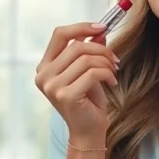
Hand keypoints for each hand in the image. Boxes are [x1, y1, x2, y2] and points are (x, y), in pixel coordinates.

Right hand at [35, 22, 119, 138]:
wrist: (88, 131)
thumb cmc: (88, 101)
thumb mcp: (87, 71)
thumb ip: (89, 51)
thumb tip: (99, 31)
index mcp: (45, 66)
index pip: (59, 35)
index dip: (81, 27)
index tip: (102, 27)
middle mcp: (44, 75)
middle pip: (77, 46)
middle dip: (101, 49)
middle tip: (115, 59)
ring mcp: (52, 86)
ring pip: (86, 59)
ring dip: (106, 63)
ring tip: (114, 71)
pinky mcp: (66, 95)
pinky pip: (93, 73)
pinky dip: (108, 74)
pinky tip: (112, 83)